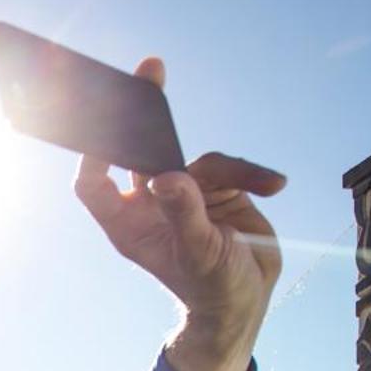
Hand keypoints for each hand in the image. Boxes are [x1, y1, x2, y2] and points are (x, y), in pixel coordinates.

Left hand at [73, 57, 285, 370]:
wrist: (246, 300)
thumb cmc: (212, 289)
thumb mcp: (200, 255)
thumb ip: (184, 215)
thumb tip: (166, 178)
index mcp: (129, 225)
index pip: (95, 182)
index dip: (94, 151)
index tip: (103, 118)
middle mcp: (150, 204)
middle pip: (139, 150)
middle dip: (148, 115)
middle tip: (151, 70)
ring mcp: (183, 193)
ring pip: (200, 160)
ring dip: (235, 171)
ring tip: (267, 185)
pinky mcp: (214, 189)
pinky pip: (230, 167)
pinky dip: (253, 174)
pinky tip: (276, 185)